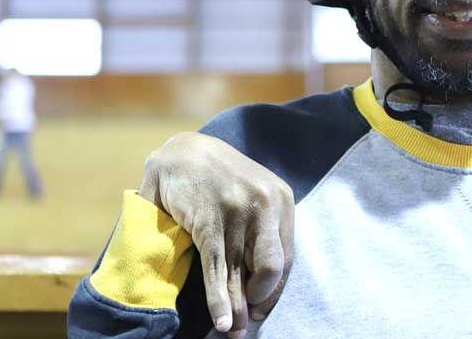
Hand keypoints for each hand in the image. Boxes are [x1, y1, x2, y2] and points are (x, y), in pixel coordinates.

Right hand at [139, 132, 294, 336]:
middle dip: (260, 300)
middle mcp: (264, 206)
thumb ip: (264, 230)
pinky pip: (217, 268)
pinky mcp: (208, 222)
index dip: (275, 290)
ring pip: (240, 274)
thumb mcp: (254, 196)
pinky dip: (219, 299)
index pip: (286, 258)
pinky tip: (222, 320)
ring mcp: (236, 214)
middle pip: (271, 269)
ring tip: (233, 331)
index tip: (263, 308)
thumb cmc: (222, 179)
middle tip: (248, 321)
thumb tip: (265, 280)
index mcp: (281, 201)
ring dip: (237, 308)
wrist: (184, 150)